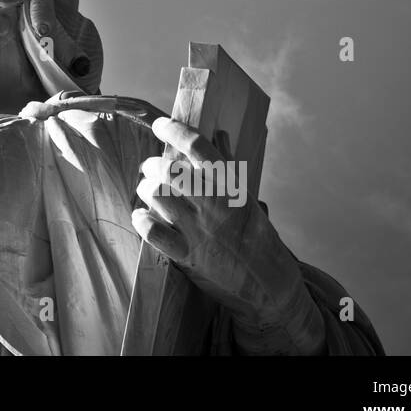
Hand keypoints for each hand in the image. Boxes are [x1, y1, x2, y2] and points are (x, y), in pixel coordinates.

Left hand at [131, 116, 325, 353]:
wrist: (270, 287)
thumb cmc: (259, 238)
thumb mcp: (248, 199)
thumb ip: (229, 165)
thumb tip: (219, 133)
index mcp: (232, 189)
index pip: (199, 148)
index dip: (175, 130)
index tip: (159, 124)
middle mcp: (215, 206)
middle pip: (171, 170)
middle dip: (153, 164)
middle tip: (150, 167)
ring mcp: (200, 232)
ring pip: (158, 196)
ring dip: (145, 189)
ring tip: (145, 189)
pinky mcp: (188, 257)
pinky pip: (154, 232)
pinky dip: (141, 220)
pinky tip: (140, 215)